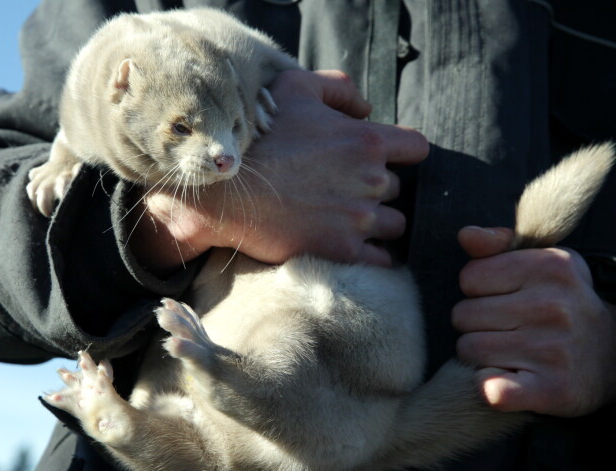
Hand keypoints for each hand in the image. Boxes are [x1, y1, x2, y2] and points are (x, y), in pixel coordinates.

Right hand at [131, 69, 427, 270]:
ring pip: (394, 225)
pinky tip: (352, 243)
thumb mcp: (295, 88)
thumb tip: (367, 108)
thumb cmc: (261, 136)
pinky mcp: (344, 250)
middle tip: (348, 188)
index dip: (404, 152)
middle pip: (399, 189)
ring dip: (378, 222)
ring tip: (350, 218)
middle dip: (379, 188)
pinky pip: (381, 258)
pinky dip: (373, 254)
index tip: (386, 158)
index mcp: (367, 141)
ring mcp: (359, 219)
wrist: (228, 192)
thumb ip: (339, 88)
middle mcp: (371, 181)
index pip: (418, 148)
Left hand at [452, 226, 615, 416]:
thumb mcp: (541, 262)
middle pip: (463, 315)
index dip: (478, 290)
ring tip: (510, 350)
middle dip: (476, 323)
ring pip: (468, 349)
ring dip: (480, 353)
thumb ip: (498, 245)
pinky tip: (504, 380)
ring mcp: (553, 350)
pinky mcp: (552, 390)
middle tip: (506, 328)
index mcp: (549, 266)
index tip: (503, 297)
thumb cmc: (563, 303)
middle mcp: (552, 306)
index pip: (469, 277)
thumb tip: (465, 235)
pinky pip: (491, 389)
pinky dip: (488, 387)